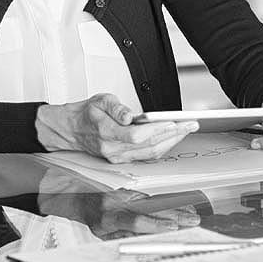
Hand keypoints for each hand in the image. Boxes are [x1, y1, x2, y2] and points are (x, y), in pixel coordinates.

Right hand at [36, 94, 197, 162]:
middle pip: (149, 146)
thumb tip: (128, 116)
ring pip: (150, 154)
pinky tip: (173, 139)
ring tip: (186, 130)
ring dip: (171, 142)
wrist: (71, 130)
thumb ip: (115, 107)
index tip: (174, 122)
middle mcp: (113, 150)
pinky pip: (147, 156)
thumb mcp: (99, 100)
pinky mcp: (122, 161)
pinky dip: (162, 147)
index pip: (136, 135)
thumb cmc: (86, 114)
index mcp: (106, 133)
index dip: (157, 130)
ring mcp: (117, 158)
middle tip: (191, 125)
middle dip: (173, 135)